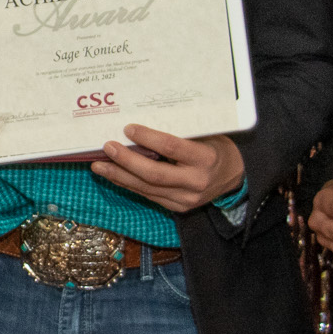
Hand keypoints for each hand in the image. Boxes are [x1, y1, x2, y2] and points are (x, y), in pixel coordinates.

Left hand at [90, 125, 243, 214]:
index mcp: (205, 159)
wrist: (233, 176)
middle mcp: (195, 182)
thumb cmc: (215, 147)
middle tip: (107, 147)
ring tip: (99, 165)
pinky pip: (148, 196)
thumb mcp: (204, 135)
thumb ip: (178, 133)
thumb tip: (140, 125)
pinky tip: (114, 175)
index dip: (148, 138)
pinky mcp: (178, 208)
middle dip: (126, 161)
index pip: (172, 148)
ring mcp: (186, 199)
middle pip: (154, 174)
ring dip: (119, 176)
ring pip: (147, 188)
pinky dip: (129, 185)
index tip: (129, 128)